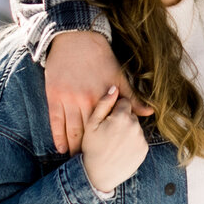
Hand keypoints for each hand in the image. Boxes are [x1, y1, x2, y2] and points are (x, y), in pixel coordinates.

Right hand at [45, 30, 151, 153]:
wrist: (76, 38)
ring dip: (73, 147)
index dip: (105, 144)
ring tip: (76, 161)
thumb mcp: (119, 76)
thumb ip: (132, 97)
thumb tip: (150, 113)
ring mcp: (67, 99)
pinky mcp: (53, 96)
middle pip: (86, 132)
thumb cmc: (100, 57)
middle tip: (91, 165)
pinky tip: (61, 147)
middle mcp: (84, 101)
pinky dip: (57, 136)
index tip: (108, 158)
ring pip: (70, 129)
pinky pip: (55, 121)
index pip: (105, 127)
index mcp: (102, 98)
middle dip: (88, 150)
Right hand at [80, 86, 149, 192]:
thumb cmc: (91, 148)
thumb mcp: (91, 124)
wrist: (97, 175)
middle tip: (109, 132)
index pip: (124, 102)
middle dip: (121, 119)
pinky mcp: (144, 149)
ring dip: (127, 130)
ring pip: (135, 126)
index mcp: (121, 117)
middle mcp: (135, 126)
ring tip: (113, 142)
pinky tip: (120, 148)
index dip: (114, 109)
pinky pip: (139, 139)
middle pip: (130, 114)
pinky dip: (131, 142)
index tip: (107, 119)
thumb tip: (114, 89)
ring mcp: (141, 138)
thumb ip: (104, 104)